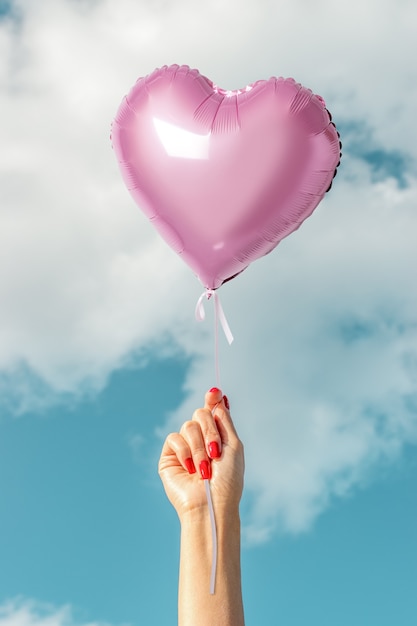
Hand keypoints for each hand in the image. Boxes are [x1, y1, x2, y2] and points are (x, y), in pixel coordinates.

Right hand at [158, 388, 243, 519]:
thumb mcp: (233, 445)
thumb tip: (217, 395)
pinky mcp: (169, 456)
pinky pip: (174, 438)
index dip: (212, 399)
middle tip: (216, 451)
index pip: (212, 410)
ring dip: (200, 447)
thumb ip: (224, 419)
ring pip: (189, 425)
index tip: (215, 393)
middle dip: (210, 431)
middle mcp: (201, 439)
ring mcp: (185, 447)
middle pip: (201, 413)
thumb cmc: (227, 480)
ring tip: (205, 468)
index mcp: (218, 436)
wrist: (212, 503)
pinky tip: (191, 469)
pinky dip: (185, 452)